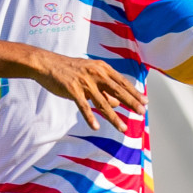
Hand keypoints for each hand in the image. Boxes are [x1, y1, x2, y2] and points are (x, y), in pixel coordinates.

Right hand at [30, 55, 145, 130]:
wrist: (47, 64)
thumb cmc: (70, 70)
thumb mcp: (90, 76)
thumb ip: (104, 89)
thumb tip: (118, 103)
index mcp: (102, 68)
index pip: (122, 82)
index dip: (134, 92)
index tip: (145, 101)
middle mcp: (96, 74)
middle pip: (117, 91)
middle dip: (131, 103)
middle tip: (142, 112)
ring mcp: (85, 82)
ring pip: (103, 103)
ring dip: (114, 117)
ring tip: (123, 128)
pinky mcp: (73, 90)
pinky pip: (83, 107)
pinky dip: (90, 117)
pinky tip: (96, 127)